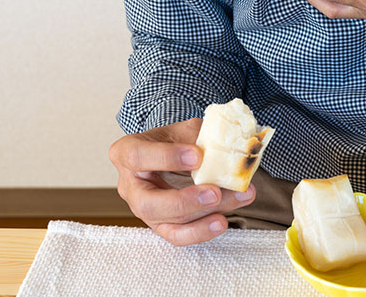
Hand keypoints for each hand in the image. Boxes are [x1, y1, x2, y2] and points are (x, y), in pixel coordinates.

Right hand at [109, 118, 255, 245]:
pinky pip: (179, 235)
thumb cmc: (176, 140)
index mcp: (127, 153)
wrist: (176, 153)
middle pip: (149, 203)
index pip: (138, 156)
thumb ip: (200, 136)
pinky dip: (202, 231)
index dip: (168, 157)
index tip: (198, 156)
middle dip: (184, 201)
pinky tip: (222, 221)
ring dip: (205, 215)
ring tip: (237, 199)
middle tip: (215, 193)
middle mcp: (130, 186)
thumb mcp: (184, 129)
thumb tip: (228, 145)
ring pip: (169, 222)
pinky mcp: (162, 225)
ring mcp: (145, 210)